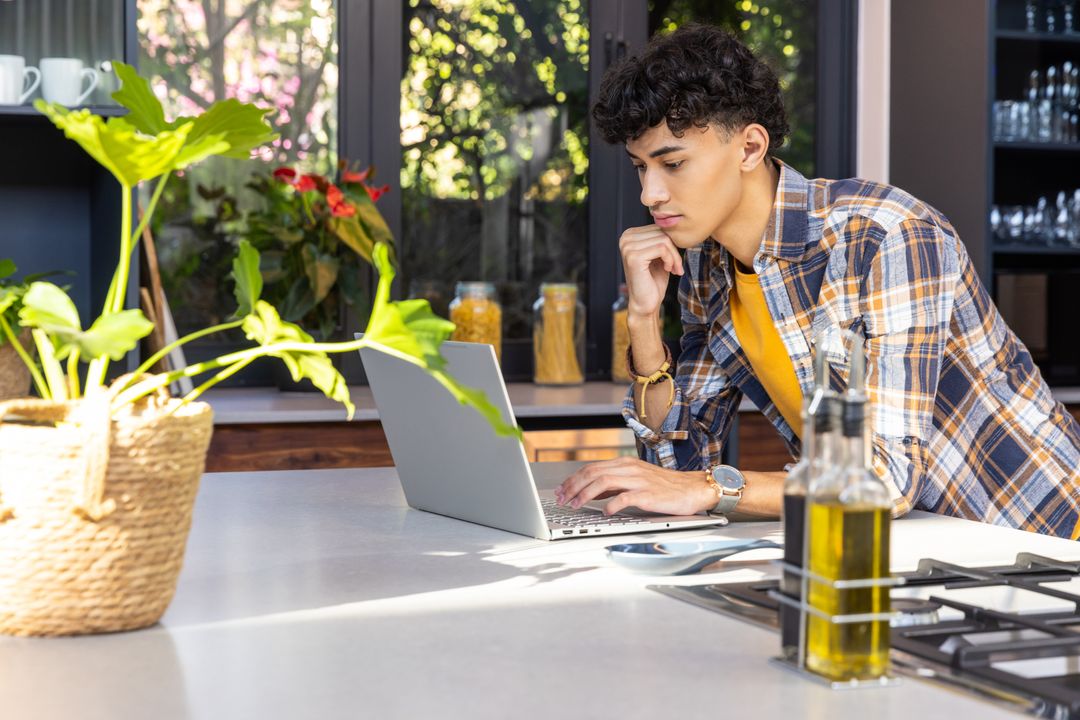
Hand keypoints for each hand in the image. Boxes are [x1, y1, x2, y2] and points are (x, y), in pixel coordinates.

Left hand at [555, 457, 713, 516]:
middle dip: (573, 487)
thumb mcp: (636, 480)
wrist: (694, 489)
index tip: (561, 491)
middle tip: (561, 499)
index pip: (591, 468)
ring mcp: (639, 481)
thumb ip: (614, 485)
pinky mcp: (648, 494)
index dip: (573, 480)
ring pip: (603, 482)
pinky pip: (624, 498)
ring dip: (585, 495)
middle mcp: (629, 469)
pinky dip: (610, 505)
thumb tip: (590, 493)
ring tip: (575, 505)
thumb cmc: (666, 487)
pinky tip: (605, 512)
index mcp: (625, 464)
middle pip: (593, 473)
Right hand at [619, 225, 683, 318]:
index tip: (675, 260)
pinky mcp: (634, 257)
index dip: (671, 242)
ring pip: (664, 240)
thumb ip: (662, 238)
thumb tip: (675, 223)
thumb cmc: (654, 280)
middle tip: (676, 266)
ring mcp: (628, 247)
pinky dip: (671, 259)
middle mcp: (625, 238)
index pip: (658, 227)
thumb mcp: (659, 255)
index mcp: (629, 235)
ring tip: (673, 268)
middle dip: (674, 250)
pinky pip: (662, 248)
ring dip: (674, 256)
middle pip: (662, 232)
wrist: (646, 303)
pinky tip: (668, 269)